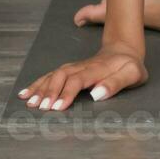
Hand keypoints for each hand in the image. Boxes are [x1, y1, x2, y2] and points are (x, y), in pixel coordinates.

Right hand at [15, 43, 147, 110]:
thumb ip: (116, 83)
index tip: (57, 107)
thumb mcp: (132, 74)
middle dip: (49, 91)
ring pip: (54, 75)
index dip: (67, 93)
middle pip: (62, 76)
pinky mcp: (70, 70)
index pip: (78, 80)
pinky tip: (26, 92)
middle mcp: (83, 66)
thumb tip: (96, 94)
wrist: (124, 50)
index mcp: (98, 69)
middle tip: (39, 108)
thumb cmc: (129, 67)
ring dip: (41, 88)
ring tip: (28, 102)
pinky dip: (38, 83)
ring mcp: (75, 67)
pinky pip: (52, 74)